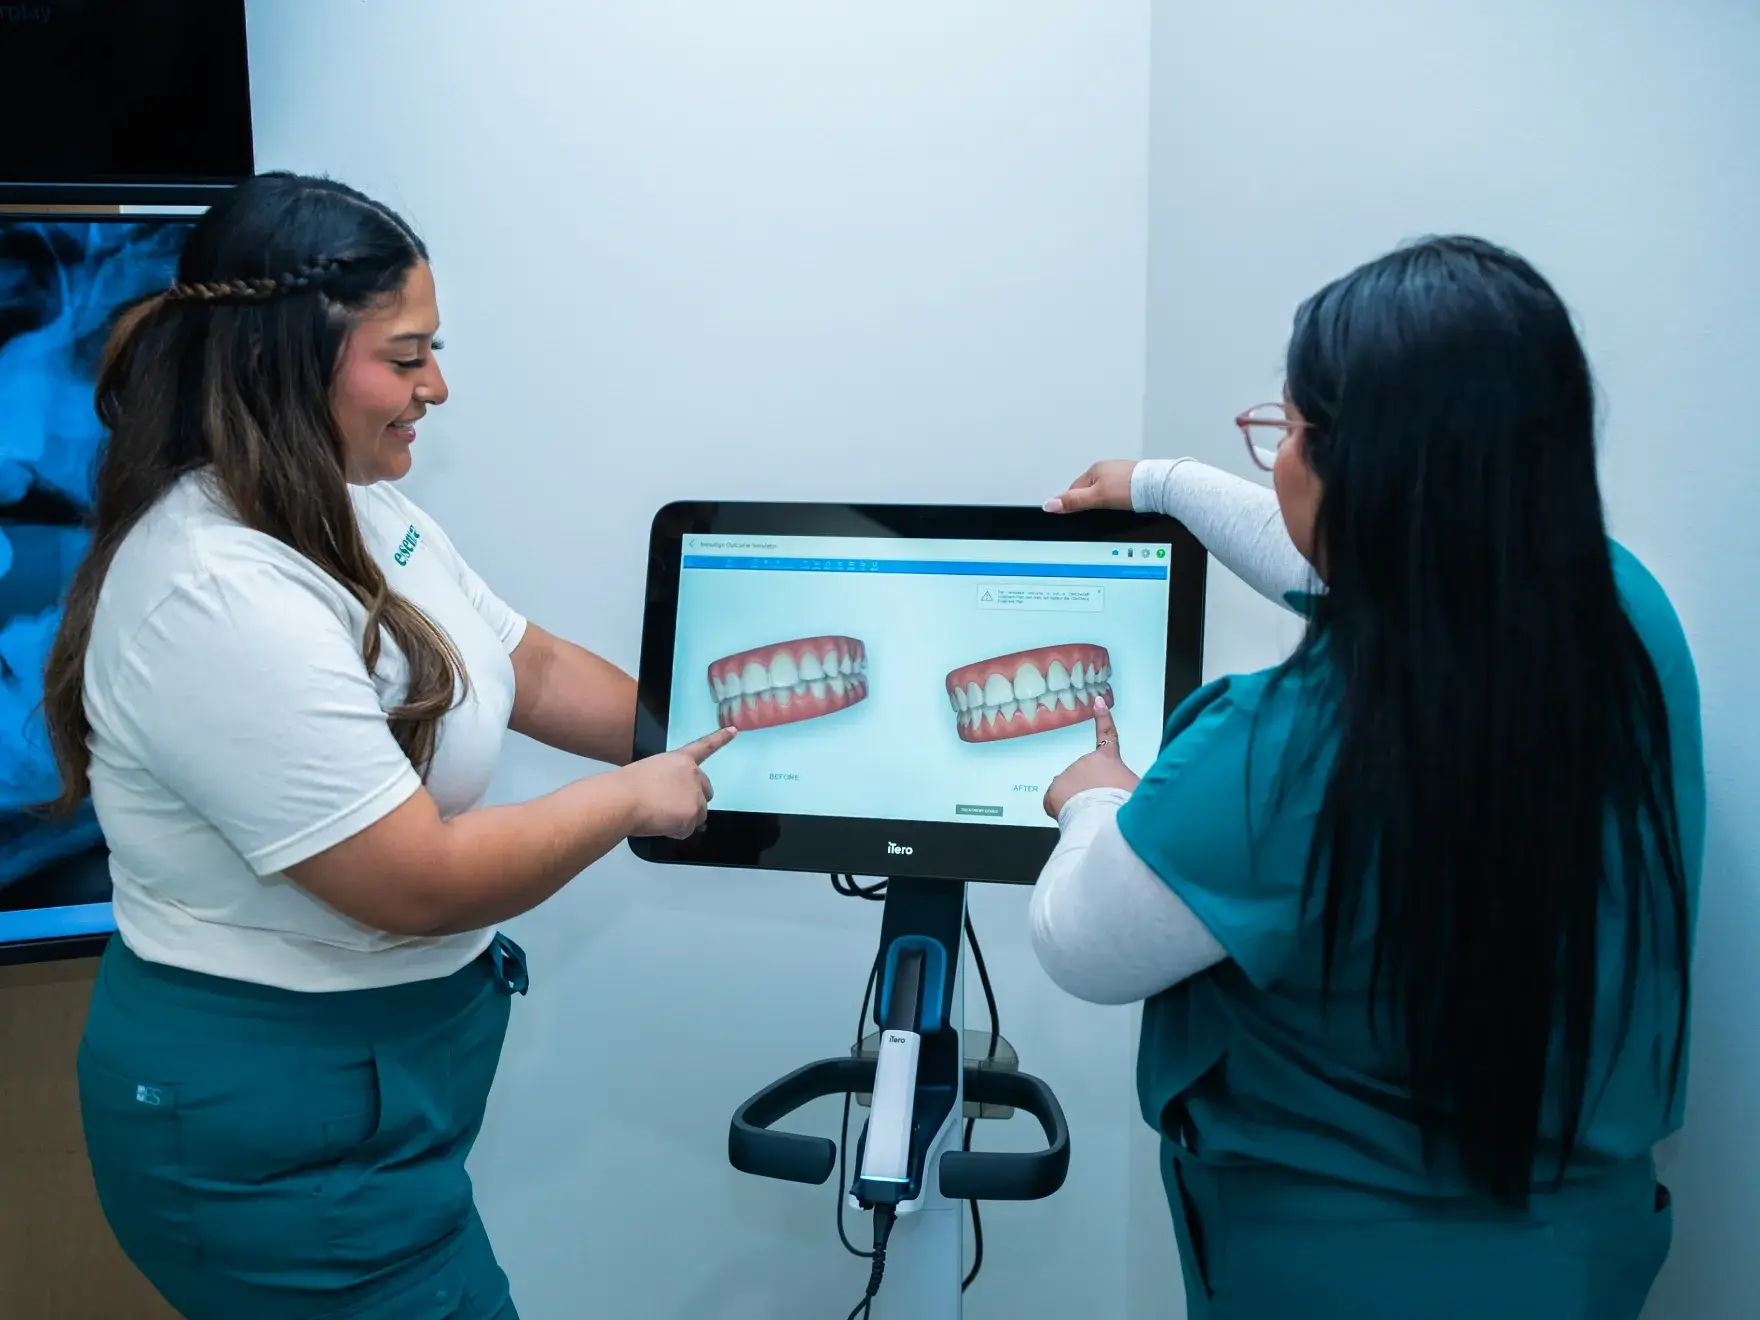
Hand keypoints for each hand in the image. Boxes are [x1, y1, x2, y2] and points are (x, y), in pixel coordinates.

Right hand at [617, 727, 735, 837]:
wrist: (622, 799)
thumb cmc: (626, 788)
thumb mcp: (650, 774)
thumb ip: (668, 782)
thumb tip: (669, 802)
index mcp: (680, 760)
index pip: (704, 747)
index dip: (720, 738)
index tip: (734, 730)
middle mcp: (693, 774)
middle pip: (706, 792)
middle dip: (694, 803)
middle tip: (670, 809)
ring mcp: (696, 794)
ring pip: (698, 815)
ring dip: (682, 820)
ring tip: (658, 815)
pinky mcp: (693, 813)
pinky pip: (687, 831)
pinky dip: (675, 832)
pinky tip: (659, 824)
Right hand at [1043, 460, 1136, 512]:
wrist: (1160, 487)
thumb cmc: (1131, 488)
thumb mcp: (1097, 497)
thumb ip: (1073, 501)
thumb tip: (1050, 504)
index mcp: (1095, 469)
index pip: (1074, 488)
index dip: (1072, 503)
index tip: (1072, 515)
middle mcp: (1108, 469)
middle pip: (1090, 489)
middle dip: (1090, 502)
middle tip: (1094, 515)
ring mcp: (1122, 474)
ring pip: (1105, 490)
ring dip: (1106, 501)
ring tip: (1111, 511)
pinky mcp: (1134, 481)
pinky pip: (1120, 492)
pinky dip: (1119, 500)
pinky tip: (1124, 506)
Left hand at [1043, 698, 1136, 818]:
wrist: (1105, 820)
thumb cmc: (1124, 807)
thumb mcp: (1137, 790)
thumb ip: (1128, 783)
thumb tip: (1124, 789)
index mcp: (1109, 759)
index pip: (1108, 735)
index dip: (1103, 718)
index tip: (1098, 702)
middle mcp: (1086, 761)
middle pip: (1087, 776)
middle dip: (1090, 790)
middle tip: (1101, 807)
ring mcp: (1068, 773)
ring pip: (1070, 791)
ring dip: (1077, 801)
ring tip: (1090, 814)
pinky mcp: (1054, 789)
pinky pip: (1055, 802)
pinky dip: (1061, 810)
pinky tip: (1073, 816)